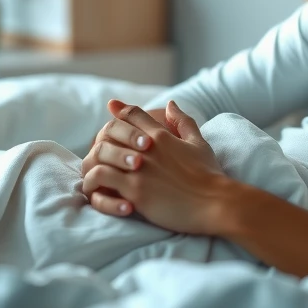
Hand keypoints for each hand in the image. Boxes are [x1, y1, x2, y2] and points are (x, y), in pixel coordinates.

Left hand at [82, 100, 229, 234]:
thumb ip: (183, 122)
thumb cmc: (210, 175)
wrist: (215, 203)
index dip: (120, 109)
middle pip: (111, 134)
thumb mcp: (199, 142)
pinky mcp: (135, 191)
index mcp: (162, 136)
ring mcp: (139, 170)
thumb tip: (171, 104)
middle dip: (101, 140)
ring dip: (93, 167)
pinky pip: (102, 181)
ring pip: (99, 157)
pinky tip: (98, 194)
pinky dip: (96, 187)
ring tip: (93, 178)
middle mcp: (147, 149)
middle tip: (95, 152)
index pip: (134, 115)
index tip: (111, 106)